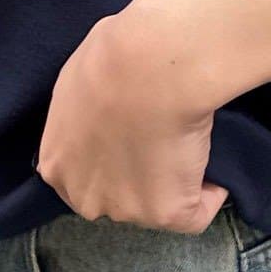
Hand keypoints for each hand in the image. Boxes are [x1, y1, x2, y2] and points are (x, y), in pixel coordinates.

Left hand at [36, 0, 228, 232]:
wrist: (149, 65)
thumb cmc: (113, 57)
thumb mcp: (77, 84)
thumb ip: (83, 115)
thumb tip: (107, 112)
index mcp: (56, 165)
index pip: (83, 177)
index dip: (112, 159)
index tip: (133, 139)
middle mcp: (84, 197)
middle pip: (116, 198)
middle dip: (138, 179)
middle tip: (162, 144)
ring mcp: (125, 210)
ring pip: (155, 206)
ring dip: (172, 183)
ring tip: (187, 144)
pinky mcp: (167, 214)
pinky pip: (196, 214)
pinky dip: (210, 195)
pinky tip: (214, 168)